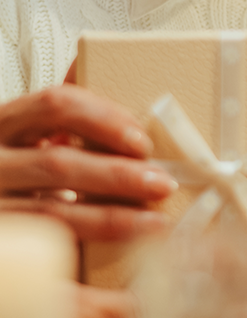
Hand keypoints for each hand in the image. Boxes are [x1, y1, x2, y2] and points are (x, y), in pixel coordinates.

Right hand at [0, 85, 174, 243]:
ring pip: (52, 211)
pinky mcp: (3, 239)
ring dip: (111, 217)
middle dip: (117, 174)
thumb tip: (85, 65)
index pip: (55, 105)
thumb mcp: (24, 132)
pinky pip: (44, 246)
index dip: (104, 118)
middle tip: (161, 182)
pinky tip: (116, 251)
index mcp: (1, 125)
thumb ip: (56, 110)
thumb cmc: (9, 166)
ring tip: (154, 221)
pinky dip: (85, 247)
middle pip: (58, 163)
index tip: (141, 140)